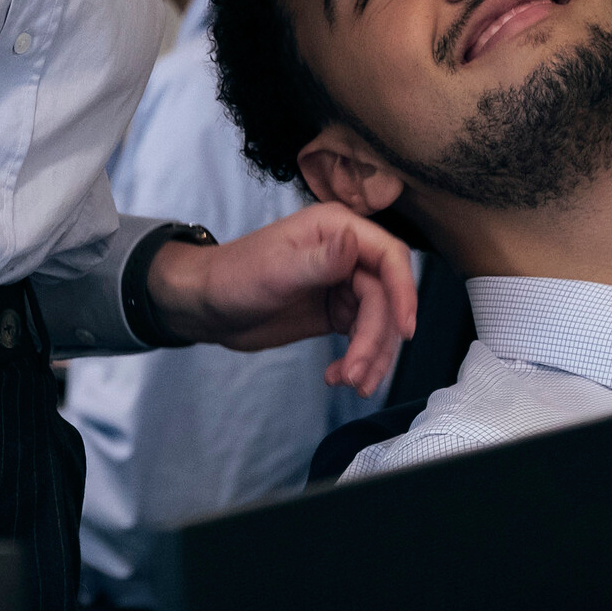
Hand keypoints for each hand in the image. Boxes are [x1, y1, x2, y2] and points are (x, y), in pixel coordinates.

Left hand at [145, 204, 416, 396]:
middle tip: (356, 374)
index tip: (405, 329)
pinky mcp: (336, 311)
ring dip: (371, 356)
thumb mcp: (276, 271)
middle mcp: (346, 252)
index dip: (405, 292)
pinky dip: (358, 359)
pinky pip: (363, 335)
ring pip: (379, 322)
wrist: (206, 307)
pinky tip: (338, 376)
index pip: (390, 256)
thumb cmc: (232, 277)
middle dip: (376, 340)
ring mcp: (343, 283)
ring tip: (348, 382)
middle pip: (386, 298)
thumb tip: (353, 241)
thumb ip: (319, 260)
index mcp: (336, 228)